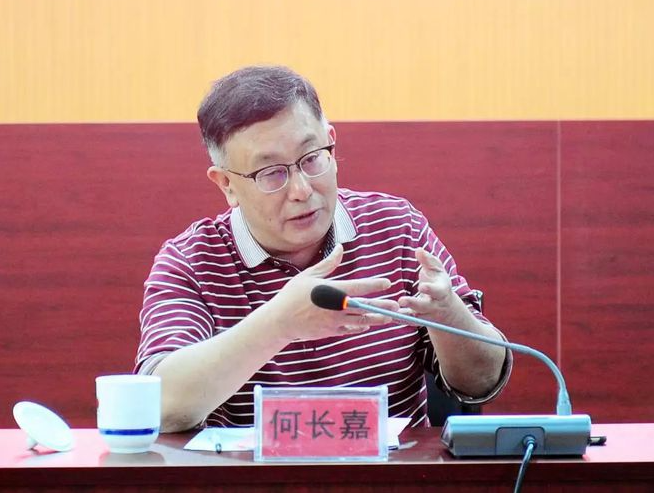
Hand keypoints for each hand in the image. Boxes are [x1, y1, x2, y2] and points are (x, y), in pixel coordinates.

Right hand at [266, 244, 397, 340]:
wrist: (280, 321)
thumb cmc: (292, 295)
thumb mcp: (308, 275)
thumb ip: (328, 263)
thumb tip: (340, 248)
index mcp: (332, 291)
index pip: (358, 287)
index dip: (374, 285)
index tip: (387, 283)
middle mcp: (336, 308)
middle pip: (364, 307)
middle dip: (382, 305)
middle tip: (397, 305)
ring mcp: (334, 322)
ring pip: (360, 321)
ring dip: (376, 319)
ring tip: (389, 317)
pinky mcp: (331, 332)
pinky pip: (350, 330)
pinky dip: (360, 327)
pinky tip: (367, 324)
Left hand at [397, 248, 456, 323]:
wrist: (445, 307)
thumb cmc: (437, 282)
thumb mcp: (437, 270)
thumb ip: (428, 260)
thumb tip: (419, 250)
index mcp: (441, 291)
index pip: (437, 291)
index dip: (430, 289)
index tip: (421, 286)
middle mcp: (435, 305)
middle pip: (425, 306)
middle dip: (414, 303)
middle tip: (401, 300)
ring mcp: (426, 315)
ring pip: (416, 317)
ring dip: (404, 315)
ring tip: (392, 311)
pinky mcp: (418, 320)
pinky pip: (408, 321)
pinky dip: (399, 319)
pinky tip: (389, 316)